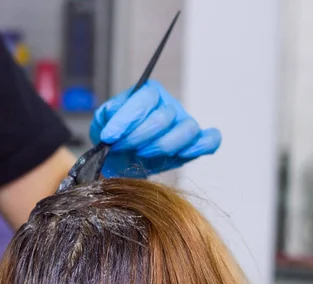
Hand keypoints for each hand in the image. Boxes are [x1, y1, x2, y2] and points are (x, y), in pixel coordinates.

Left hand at [90, 80, 220, 177]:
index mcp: (148, 94)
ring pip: (187, 129)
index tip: (110, 137)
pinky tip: (183, 154)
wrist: (122, 162)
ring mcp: (184, 125)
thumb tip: (115, 112)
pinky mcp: (194, 144)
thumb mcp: (102, 126)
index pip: (145, 98)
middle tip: (121, 147)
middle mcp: (170, 106)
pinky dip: (202, 145)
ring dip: (163, 145)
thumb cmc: (115, 140)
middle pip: (163, 117)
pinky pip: (210, 140)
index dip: (127, 118)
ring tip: (143, 154)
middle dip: (139, 136)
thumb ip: (106, 117)